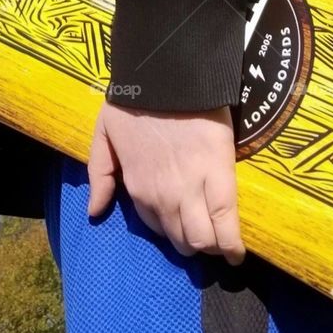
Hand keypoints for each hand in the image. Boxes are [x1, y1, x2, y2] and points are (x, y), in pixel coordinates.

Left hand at [87, 101, 244, 264]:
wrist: (167, 78)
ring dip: (211, 246)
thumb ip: (100, 174)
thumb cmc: (134, 102)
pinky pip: (226, 224)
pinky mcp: (220, 178)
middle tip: (203, 234)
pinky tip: (237, 254)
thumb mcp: (104, 136)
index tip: (181, 225)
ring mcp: (192, 191)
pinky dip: (232, 245)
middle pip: (182, 240)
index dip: (171, 230)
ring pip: (203, 238)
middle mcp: (163, 198)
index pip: (157, 228)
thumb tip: (95, 211)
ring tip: (222, 244)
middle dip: (192, 244)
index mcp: (138, 188)